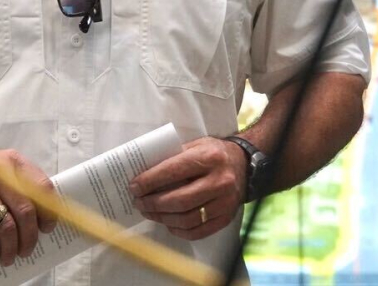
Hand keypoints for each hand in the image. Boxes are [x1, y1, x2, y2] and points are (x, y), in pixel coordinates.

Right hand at [0, 144, 56, 265]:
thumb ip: (12, 180)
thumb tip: (34, 214)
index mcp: (9, 161)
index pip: (41, 187)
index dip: (49, 212)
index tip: (48, 228)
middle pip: (26, 211)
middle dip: (30, 237)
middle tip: (27, 249)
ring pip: (6, 226)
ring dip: (11, 247)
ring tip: (8, 256)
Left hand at [129, 137, 246, 240]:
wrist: (243, 165)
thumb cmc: (212, 153)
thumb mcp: (194, 145)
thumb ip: (172, 157)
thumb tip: (143, 173)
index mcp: (209, 157)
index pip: (173, 171)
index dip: (150, 181)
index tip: (134, 186)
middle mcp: (220, 181)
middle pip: (179, 200)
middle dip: (153, 203)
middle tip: (138, 202)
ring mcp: (225, 202)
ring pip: (187, 218)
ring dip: (163, 218)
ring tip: (149, 212)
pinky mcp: (226, 218)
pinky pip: (198, 231)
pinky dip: (179, 230)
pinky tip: (168, 223)